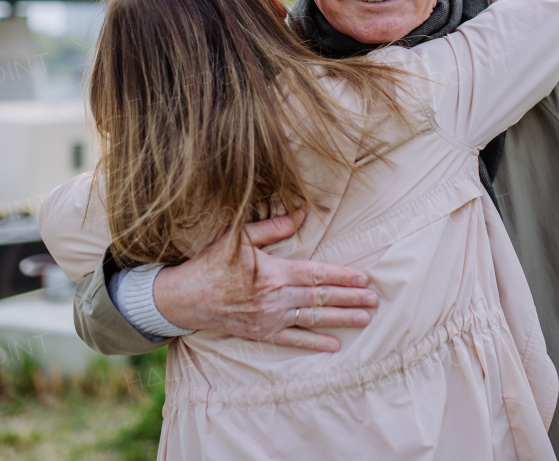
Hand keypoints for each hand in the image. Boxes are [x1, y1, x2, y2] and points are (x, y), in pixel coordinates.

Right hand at [152, 211, 376, 351]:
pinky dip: (314, 343)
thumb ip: (272, 227)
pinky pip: (293, 340)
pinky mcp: (261, 333)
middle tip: (374, 300)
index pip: (317, 274)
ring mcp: (269, 318)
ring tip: (365, 320)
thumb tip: (301, 214)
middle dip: (350, 298)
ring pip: (312, 318)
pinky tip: (334, 345)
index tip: (364, 278)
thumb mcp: (239, 237)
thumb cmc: (212, 263)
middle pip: (321, 297)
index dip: (343, 276)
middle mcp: (276, 298)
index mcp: (274, 272)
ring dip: (341, 319)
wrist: (184, 297)